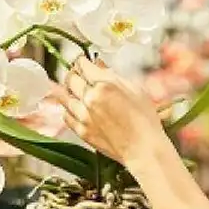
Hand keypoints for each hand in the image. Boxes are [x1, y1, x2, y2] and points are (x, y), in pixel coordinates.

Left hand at [63, 56, 171, 170]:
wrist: (143, 148)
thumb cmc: (145, 120)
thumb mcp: (135, 89)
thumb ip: (114, 76)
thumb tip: (99, 66)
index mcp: (105, 84)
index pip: (83, 65)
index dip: (82, 61)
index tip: (83, 61)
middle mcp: (90, 98)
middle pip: (71, 78)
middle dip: (74, 73)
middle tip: (78, 74)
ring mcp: (83, 115)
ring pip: (64, 96)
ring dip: (68, 90)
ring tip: (74, 89)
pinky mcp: (81, 130)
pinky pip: (66, 115)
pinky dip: (68, 109)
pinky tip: (74, 107)